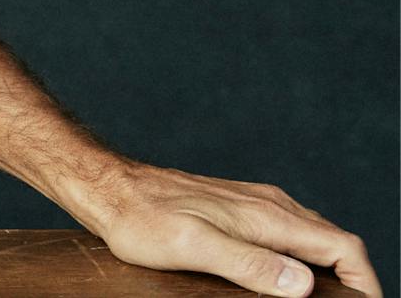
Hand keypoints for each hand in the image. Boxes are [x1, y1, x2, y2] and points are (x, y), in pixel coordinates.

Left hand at [78, 161, 379, 296]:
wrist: (109, 188)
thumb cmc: (143, 218)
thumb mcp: (195, 246)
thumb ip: (249, 263)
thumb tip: (302, 284)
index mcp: (268, 217)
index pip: (342, 247)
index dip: (364, 282)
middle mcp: (270, 206)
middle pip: (334, 243)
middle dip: (351, 279)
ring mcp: (254, 205)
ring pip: (311, 237)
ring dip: (327, 269)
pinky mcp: (236, 209)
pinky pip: (287, 233)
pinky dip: (301, 258)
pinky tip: (284, 277)